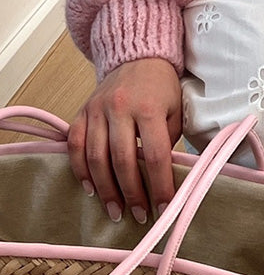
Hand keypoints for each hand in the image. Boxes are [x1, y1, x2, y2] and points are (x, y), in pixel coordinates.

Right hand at [68, 58, 182, 223]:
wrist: (139, 58)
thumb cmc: (162, 88)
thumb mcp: (176, 110)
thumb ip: (170, 140)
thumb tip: (166, 177)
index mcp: (149, 108)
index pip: (156, 156)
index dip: (161, 186)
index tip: (165, 208)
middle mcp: (120, 108)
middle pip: (122, 160)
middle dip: (131, 193)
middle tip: (138, 216)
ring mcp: (97, 110)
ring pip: (95, 157)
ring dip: (105, 189)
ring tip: (114, 210)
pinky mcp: (82, 111)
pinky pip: (75, 145)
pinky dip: (80, 170)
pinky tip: (90, 189)